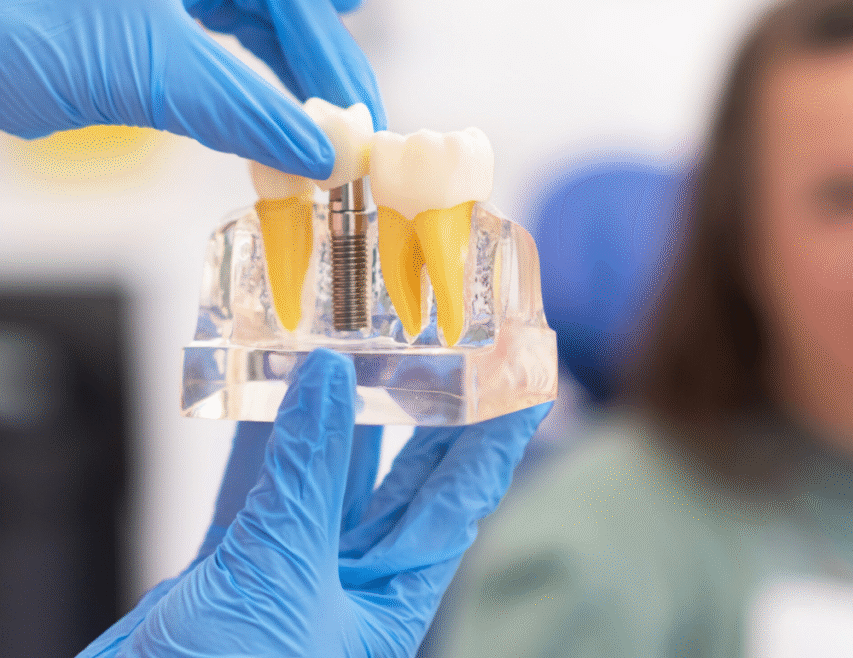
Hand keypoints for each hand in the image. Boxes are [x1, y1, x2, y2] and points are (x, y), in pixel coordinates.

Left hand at [0, 0, 423, 178]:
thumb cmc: (26, 30)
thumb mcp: (154, 73)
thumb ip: (249, 115)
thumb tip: (326, 156)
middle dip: (332, 57)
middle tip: (359, 126)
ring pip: (272, 21)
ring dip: (307, 74)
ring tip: (342, 125)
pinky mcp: (169, 12)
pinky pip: (243, 38)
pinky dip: (275, 72)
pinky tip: (308, 91)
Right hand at [80, 349, 552, 655]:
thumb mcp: (283, 576)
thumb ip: (306, 475)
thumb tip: (331, 378)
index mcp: (391, 603)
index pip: (461, 503)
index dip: (497, 442)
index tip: (526, 384)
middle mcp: (350, 583)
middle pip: (404, 481)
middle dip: (429, 414)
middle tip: (451, 348)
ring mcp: (289, 570)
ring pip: (327, 473)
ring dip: (338, 414)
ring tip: (359, 347)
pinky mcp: (229, 564)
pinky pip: (255, 485)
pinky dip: (262, 437)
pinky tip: (272, 386)